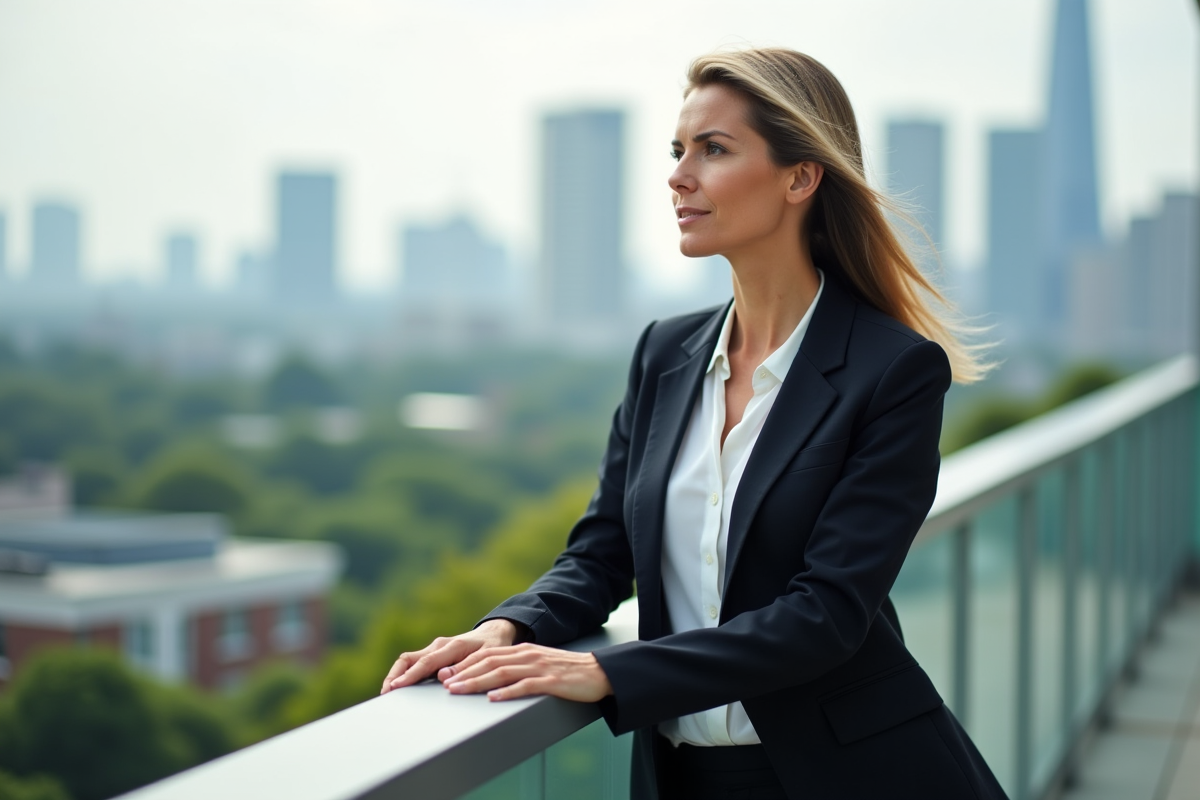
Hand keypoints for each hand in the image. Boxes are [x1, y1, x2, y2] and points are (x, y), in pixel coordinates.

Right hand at [380, 619, 518, 694]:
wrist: (494, 633)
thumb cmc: (493, 646)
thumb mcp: (486, 656)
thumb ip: (466, 666)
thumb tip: (442, 677)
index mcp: (452, 646)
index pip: (426, 662)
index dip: (410, 676)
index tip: (396, 687)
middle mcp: (439, 646)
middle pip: (409, 659)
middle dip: (395, 675)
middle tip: (385, 694)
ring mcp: (435, 649)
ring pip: (408, 660)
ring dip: (396, 675)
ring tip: (387, 693)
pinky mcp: (434, 655)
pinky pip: (414, 663)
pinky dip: (404, 674)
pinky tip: (399, 688)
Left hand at [440, 644, 613, 702]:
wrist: (598, 672)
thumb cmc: (566, 672)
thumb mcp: (538, 663)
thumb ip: (517, 667)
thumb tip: (491, 679)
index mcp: (523, 651)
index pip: (488, 655)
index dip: (465, 663)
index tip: (446, 673)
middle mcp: (528, 656)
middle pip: (490, 662)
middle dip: (464, 672)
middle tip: (444, 683)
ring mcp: (539, 668)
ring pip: (502, 672)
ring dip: (477, 682)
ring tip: (459, 690)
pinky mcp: (551, 682)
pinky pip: (525, 686)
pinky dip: (507, 692)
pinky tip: (493, 698)